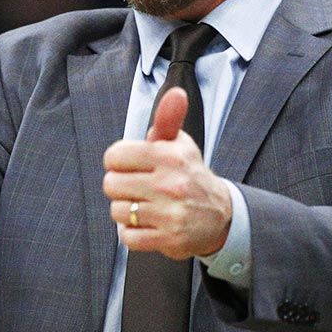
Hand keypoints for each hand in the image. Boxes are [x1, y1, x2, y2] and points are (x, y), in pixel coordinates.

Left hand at [102, 88, 232, 259]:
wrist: (220, 216)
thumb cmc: (190, 175)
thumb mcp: (180, 144)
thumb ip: (168, 118)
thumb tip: (176, 94)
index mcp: (169, 155)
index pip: (114, 156)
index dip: (118, 162)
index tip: (132, 166)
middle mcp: (170, 183)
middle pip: (111, 185)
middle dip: (121, 188)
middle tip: (139, 188)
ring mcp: (169, 212)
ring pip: (117, 211)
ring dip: (127, 212)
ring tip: (145, 206)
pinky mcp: (168, 238)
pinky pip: (128, 237)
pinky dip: (133, 233)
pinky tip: (148, 224)